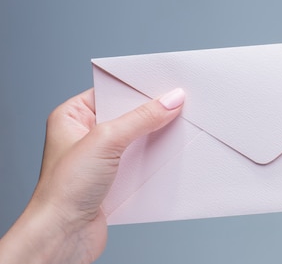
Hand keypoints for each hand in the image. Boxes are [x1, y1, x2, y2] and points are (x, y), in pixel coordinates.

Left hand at [0, 88, 184, 263]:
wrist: (62, 236)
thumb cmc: (64, 189)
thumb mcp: (106, 141)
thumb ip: (141, 118)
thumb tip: (171, 100)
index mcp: (72, 116)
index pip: (112, 92)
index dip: (138, 88)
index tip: (166, 85)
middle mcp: (84, 134)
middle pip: (127, 114)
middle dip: (151, 113)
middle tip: (178, 106)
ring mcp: (99, 157)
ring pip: (136, 138)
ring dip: (155, 137)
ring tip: (177, 129)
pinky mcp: (113, 178)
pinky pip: (140, 159)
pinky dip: (154, 158)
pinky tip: (168, 154)